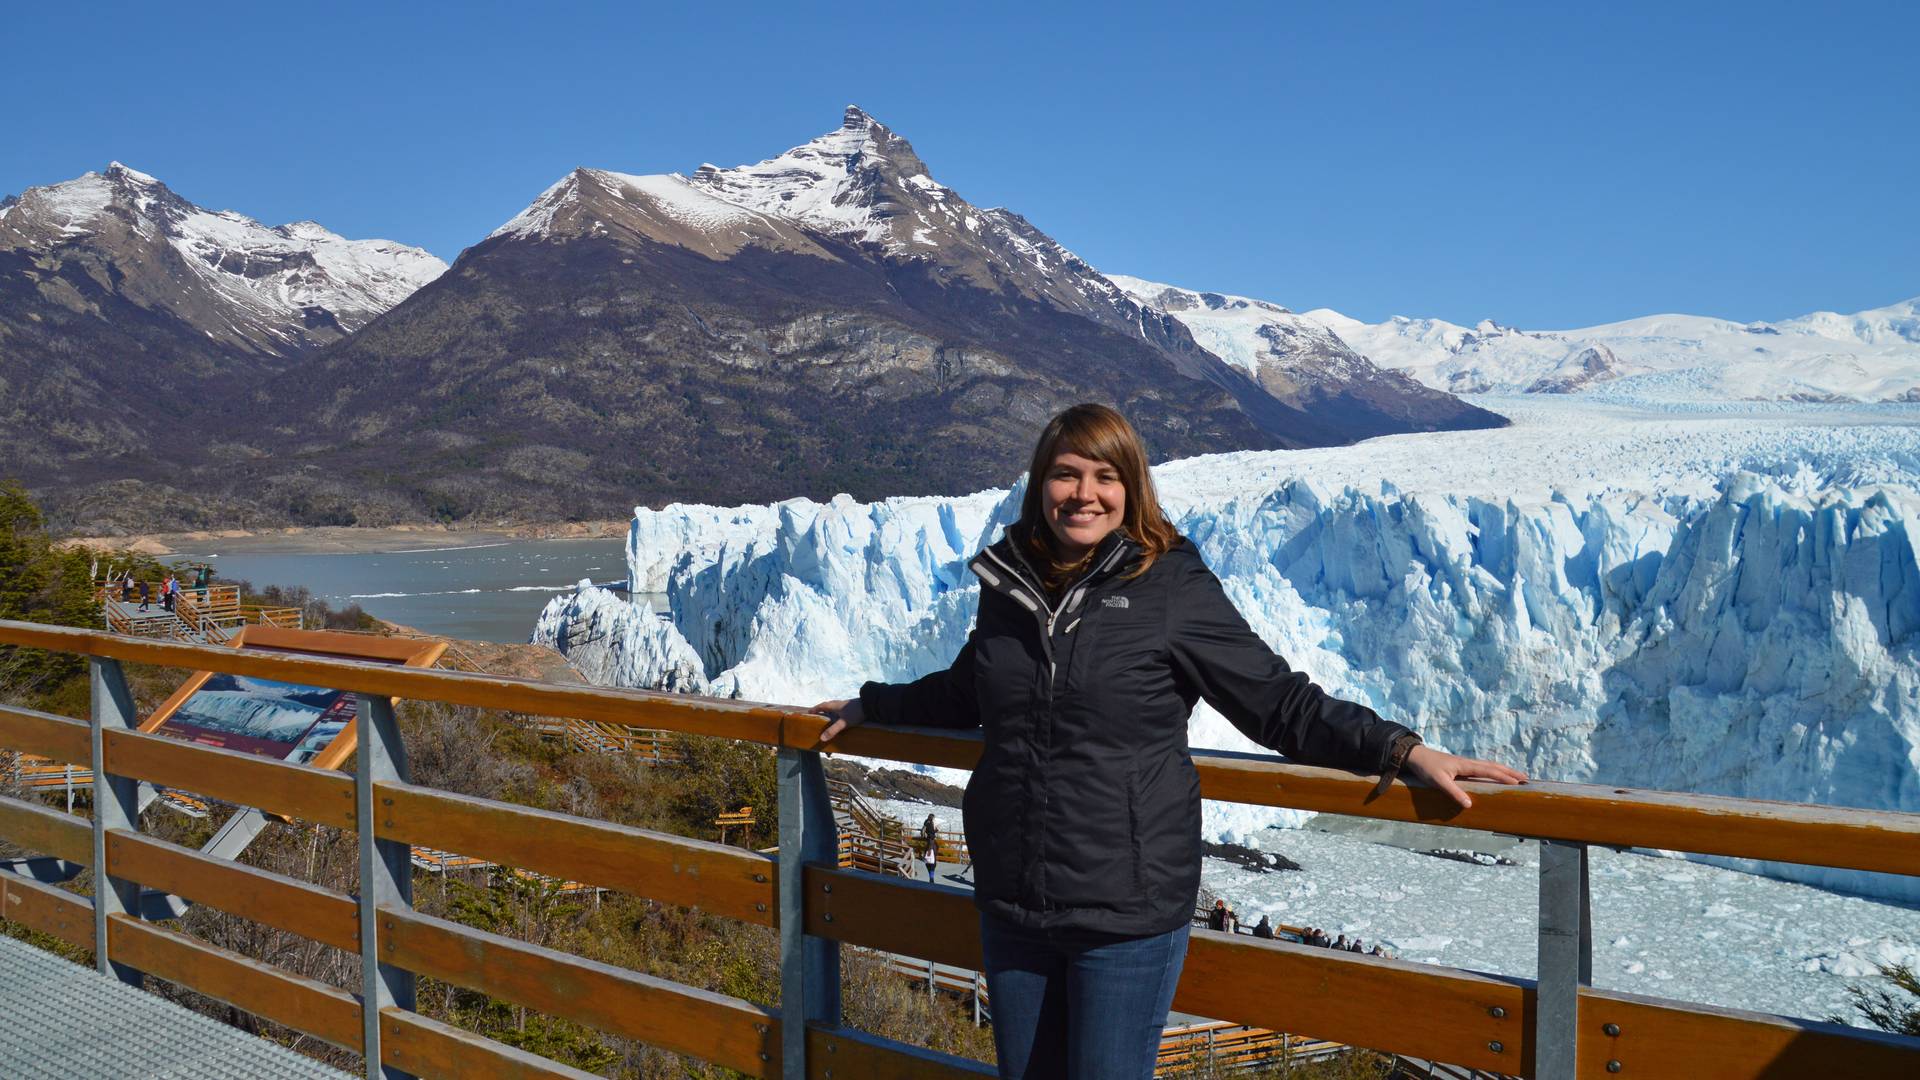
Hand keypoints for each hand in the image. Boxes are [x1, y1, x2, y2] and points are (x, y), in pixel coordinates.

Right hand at [813, 697, 865, 743]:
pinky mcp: (851, 707)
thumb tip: (821, 738)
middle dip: (821, 710)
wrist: (870, 705)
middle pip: (827, 706)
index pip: (822, 706)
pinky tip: (839, 719)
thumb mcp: (843, 723)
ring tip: (827, 718)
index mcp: (834, 705)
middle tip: (817, 715)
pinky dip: (836, 714)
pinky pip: (840, 710)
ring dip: (829, 712)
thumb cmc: (855, 712)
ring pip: (834, 708)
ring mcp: (845, 705)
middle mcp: (838, 704)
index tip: (809, 713)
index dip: (815, 709)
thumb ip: (833, 730)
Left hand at [1402, 744, 1527, 809]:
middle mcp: (1468, 763)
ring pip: (1489, 766)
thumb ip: (1453, 792)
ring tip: (1516, 776)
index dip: (1504, 776)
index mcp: (1465, 765)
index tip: (1518, 782)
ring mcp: (1465, 764)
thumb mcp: (1438, 782)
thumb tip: (1469, 805)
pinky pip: (1482, 768)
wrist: (1415, 756)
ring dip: (1503, 770)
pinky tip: (1494, 775)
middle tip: (1525, 778)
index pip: (1489, 771)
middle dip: (1509, 772)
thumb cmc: (1426, 768)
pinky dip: (1493, 770)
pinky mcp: (1461, 766)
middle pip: (1493, 766)